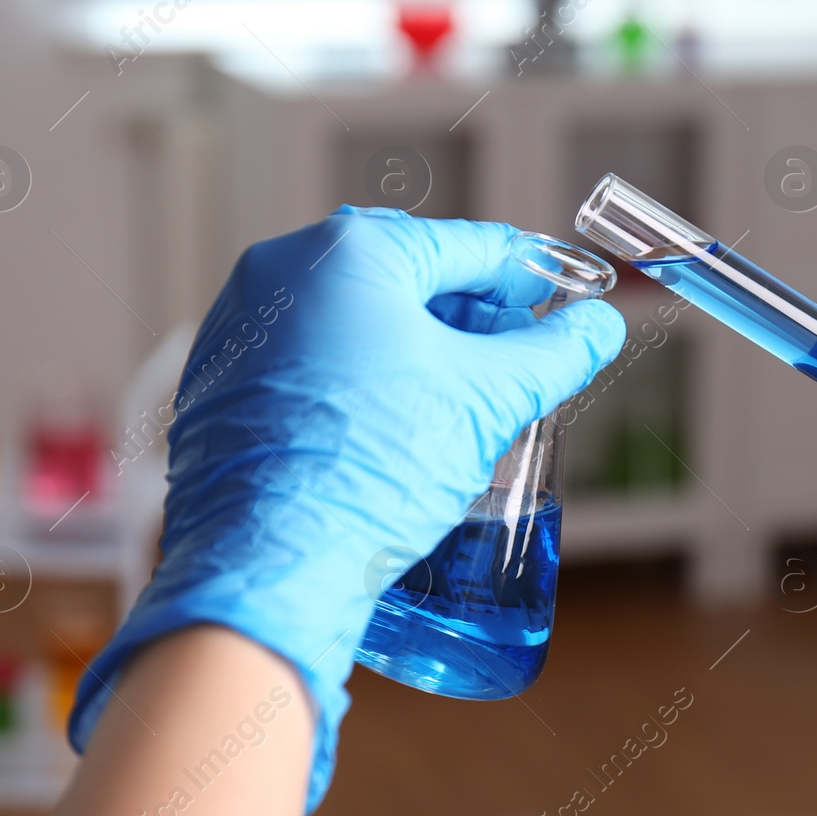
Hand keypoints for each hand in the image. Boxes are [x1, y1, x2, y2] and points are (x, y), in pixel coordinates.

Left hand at [69, 208, 624, 807]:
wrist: (271, 569)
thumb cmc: (368, 474)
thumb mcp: (488, 401)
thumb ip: (556, 353)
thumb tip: (597, 329)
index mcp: (349, 253)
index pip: (467, 247)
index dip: (527, 274)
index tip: (561, 296)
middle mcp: (281, 272)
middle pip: (406, 276)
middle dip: (469, 314)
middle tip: (515, 355)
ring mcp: (240, 327)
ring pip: (352, 316)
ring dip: (413, 345)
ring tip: (458, 396)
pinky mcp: (218, 382)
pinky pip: (306, 356)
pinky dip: (356, 374)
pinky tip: (391, 421)